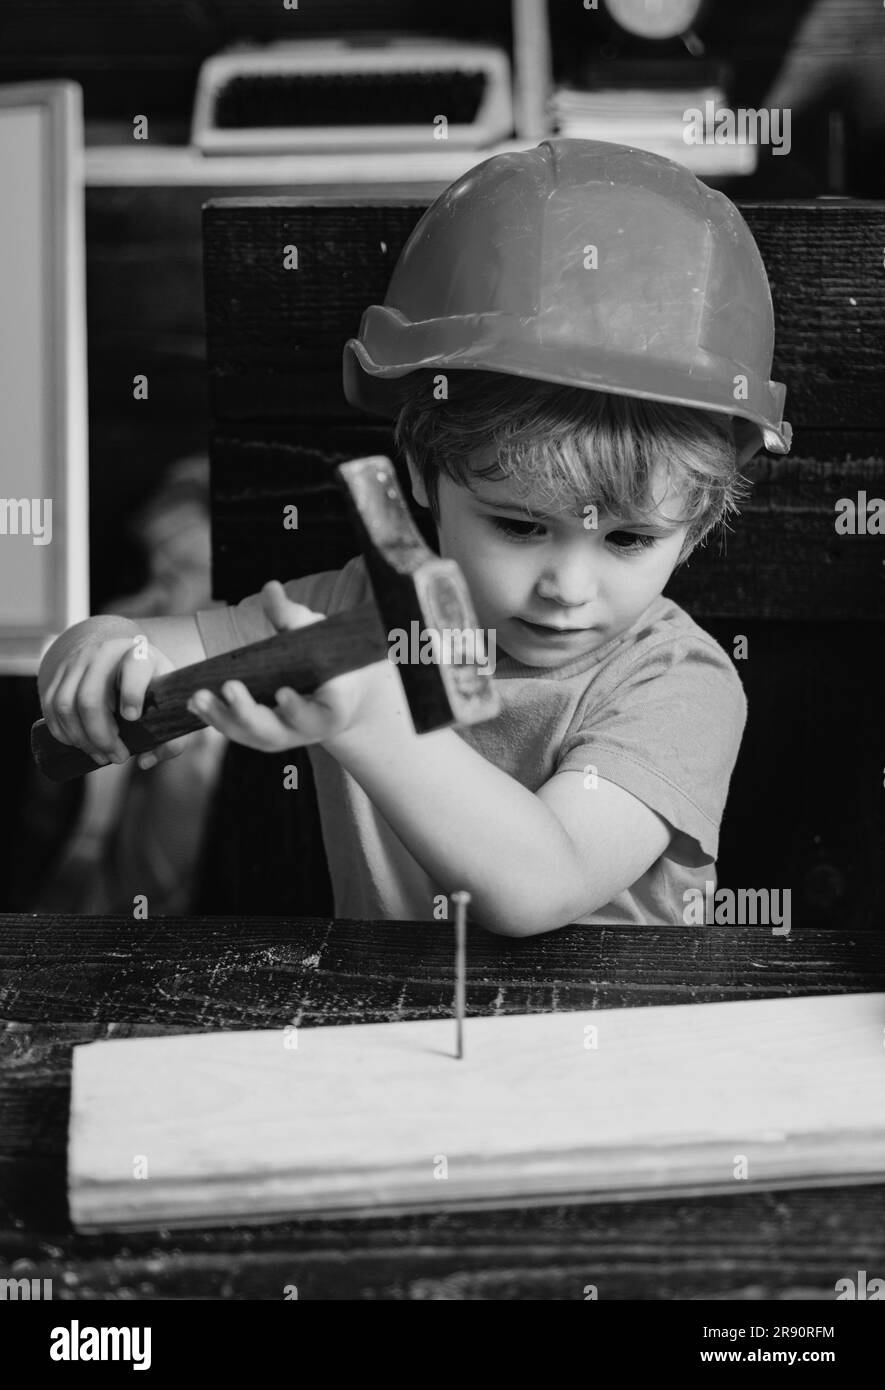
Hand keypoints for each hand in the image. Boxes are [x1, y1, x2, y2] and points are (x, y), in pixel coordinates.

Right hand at [39, 629, 188, 769]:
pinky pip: (52, 706)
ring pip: (66, 705)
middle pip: (90, 697)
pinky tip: (80, 744)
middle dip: (101, 735)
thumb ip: (171, 740)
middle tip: (118, 757)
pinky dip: (62, 732)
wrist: (121, 660)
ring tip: (101, 756)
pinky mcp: (60, 674)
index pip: (134, 667)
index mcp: (138, 654)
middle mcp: (104, 653)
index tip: (133, 718)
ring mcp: (78, 662)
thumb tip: (145, 761)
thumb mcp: (169, 706)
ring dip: (81, 739)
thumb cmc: (150, 687)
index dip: (132, 693)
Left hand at [185, 580, 406, 752]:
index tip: (282, 693)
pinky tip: (193, 702)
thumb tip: (270, 587)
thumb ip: (293, 617)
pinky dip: (215, 718)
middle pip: (273, 732)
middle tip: (229, 686)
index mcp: (329, 711)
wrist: (334, 695)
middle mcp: (304, 732)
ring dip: (222, 717)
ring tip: (198, 696)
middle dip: (247, 712)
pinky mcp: (260, 735)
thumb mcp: (317, 636)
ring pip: (250, 735)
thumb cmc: (329, 660)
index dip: (298, 709)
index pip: (314, 717)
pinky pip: (236, 731)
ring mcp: (280, 737)